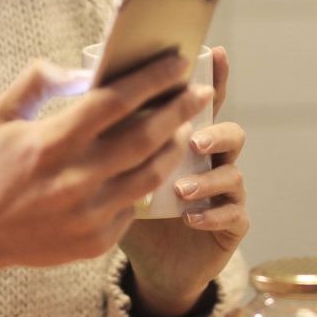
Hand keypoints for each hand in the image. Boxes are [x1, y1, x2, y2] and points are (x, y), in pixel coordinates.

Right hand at [0, 52, 213, 274]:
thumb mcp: (3, 113)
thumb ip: (38, 80)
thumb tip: (83, 71)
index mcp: (52, 142)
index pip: (115, 102)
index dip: (151, 79)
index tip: (178, 63)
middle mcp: (75, 179)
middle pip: (144, 137)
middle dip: (180, 110)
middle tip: (201, 93)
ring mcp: (88, 214)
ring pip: (150, 174)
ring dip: (174, 147)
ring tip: (185, 127)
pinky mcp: (96, 241)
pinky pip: (135, 205)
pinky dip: (148, 181)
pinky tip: (156, 164)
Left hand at [118, 45, 248, 316]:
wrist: (146, 263)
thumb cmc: (121, 205)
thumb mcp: (108, 166)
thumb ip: (103, 130)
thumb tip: (82, 88)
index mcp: (183, 139)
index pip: (201, 103)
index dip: (212, 77)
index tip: (215, 54)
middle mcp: (210, 160)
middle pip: (228, 132)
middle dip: (214, 130)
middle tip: (193, 137)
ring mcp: (223, 191)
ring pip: (233, 173)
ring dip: (209, 177)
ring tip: (182, 187)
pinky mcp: (230, 225)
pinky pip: (235, 214)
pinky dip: (214, 213)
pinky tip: (191, 218)